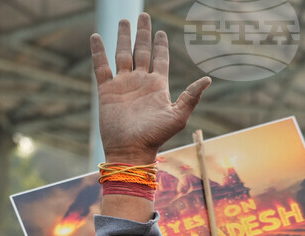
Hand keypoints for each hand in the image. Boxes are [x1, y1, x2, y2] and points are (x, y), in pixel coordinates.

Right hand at [90, 13, 210, 164]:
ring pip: (123, 54)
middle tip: (144, 17)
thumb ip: (191, 96)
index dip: (161, 45)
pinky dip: (98, 51)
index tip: (161, 32)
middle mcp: (141, 82)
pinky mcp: (107, 90)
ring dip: (123, 37)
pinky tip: (96, 37)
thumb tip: (208, 79)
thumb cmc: (155, 137)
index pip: (160, 59)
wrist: (130, 150)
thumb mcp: (178, 116)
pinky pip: (101, 66)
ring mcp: (123, 84)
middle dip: (143, 34)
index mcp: (158, 86)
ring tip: (124, 20)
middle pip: (142, 51)